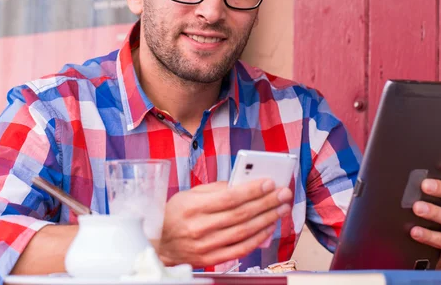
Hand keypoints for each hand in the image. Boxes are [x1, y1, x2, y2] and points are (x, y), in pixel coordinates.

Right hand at [156, 179, 292, 266]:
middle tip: (283, 194)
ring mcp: (205, 245)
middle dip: (266, 202)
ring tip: (281, 209)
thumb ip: (214, 189)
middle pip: (240, 214)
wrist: (157, 244)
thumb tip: (241, 184)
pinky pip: (239, 249)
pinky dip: (257, 239)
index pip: (229, 197)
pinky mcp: (210, 258)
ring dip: (266, 219)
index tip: (269, 182)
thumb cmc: (173, 215)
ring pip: (243, 232)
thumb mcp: (188, 195)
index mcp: (192, 207)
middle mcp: (199, 227)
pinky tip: (268, 228)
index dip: (252, 190)